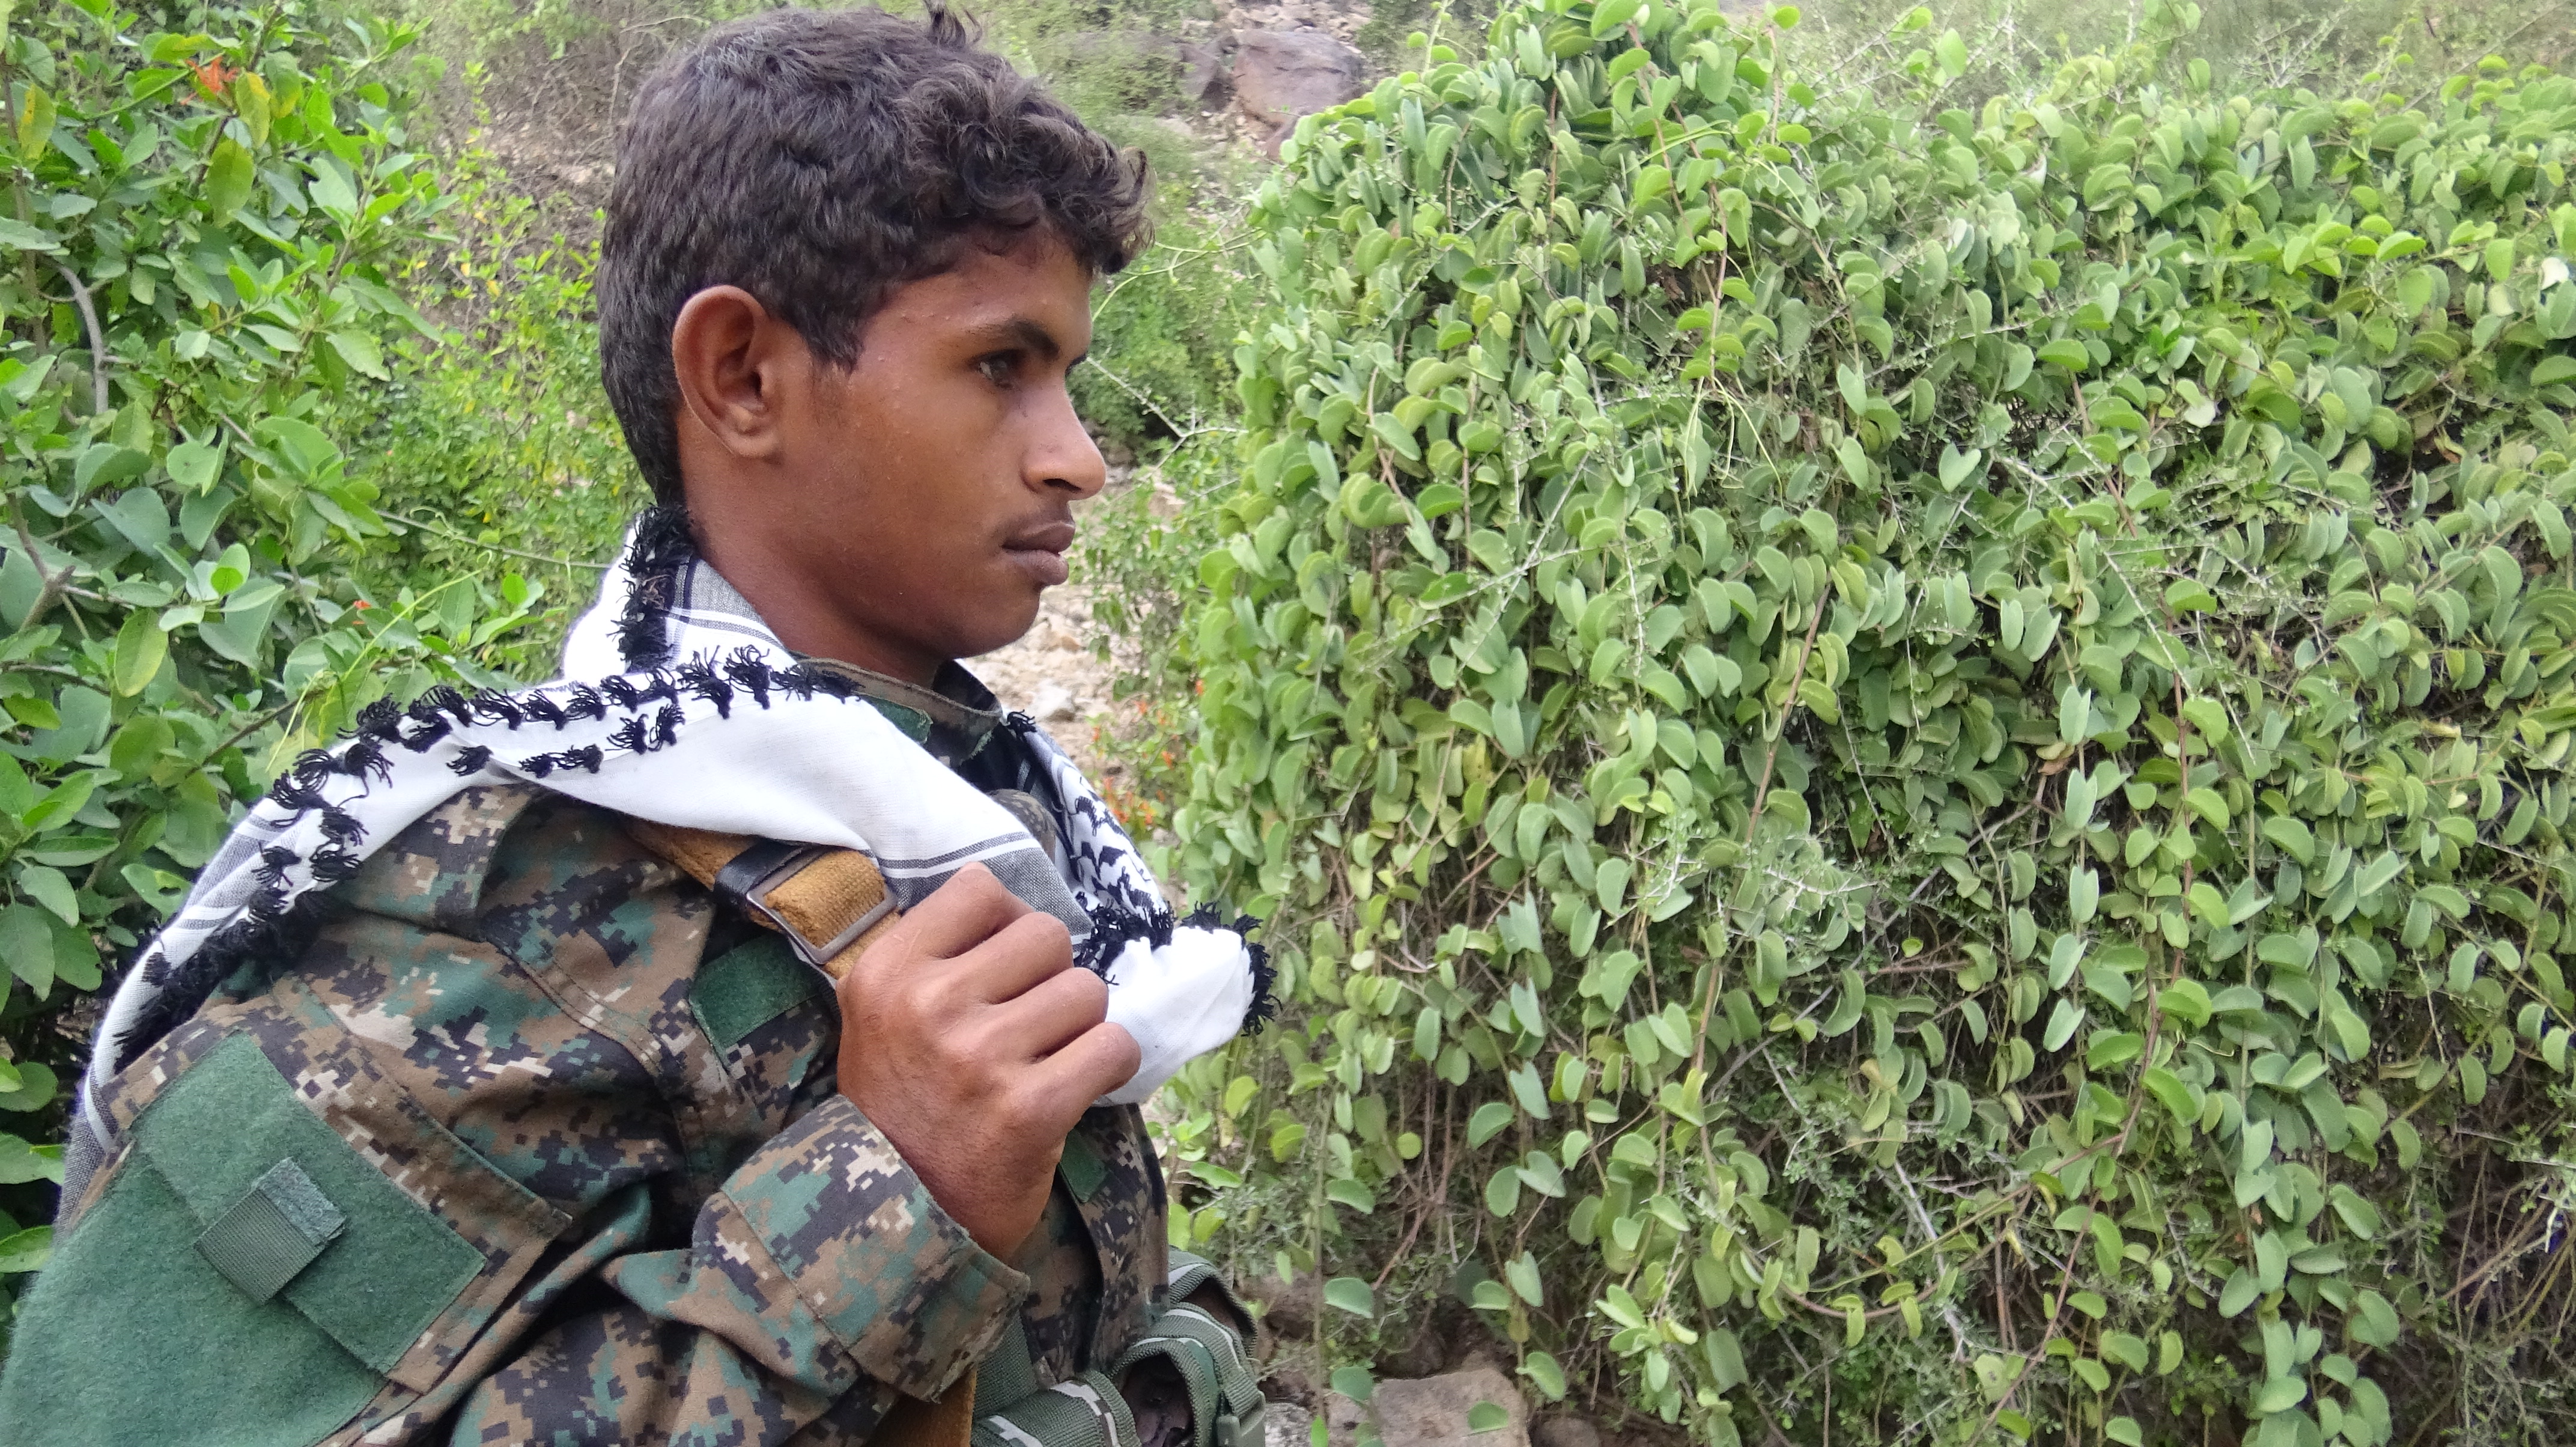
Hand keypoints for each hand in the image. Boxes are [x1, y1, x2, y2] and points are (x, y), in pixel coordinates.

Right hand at [834, 863, 1139, 1257]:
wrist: (899, 1220)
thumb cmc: (903, 1107)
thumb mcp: (883, 1016)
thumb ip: (935, 953)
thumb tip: (1016, 902)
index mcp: (887, 973)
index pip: (981, 890)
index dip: (1007, 924)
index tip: (1002, 967)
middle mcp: (928, 1006)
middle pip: (1047, 936)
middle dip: (1051, 977)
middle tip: (1028, 1024)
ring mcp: (979, 1057)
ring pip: (1087, 990)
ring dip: (1080, 1026)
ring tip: (1045, 1060)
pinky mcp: (1030, 1109)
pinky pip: (1114, 1046)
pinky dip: (1108, 1065)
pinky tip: (1075, 1086)